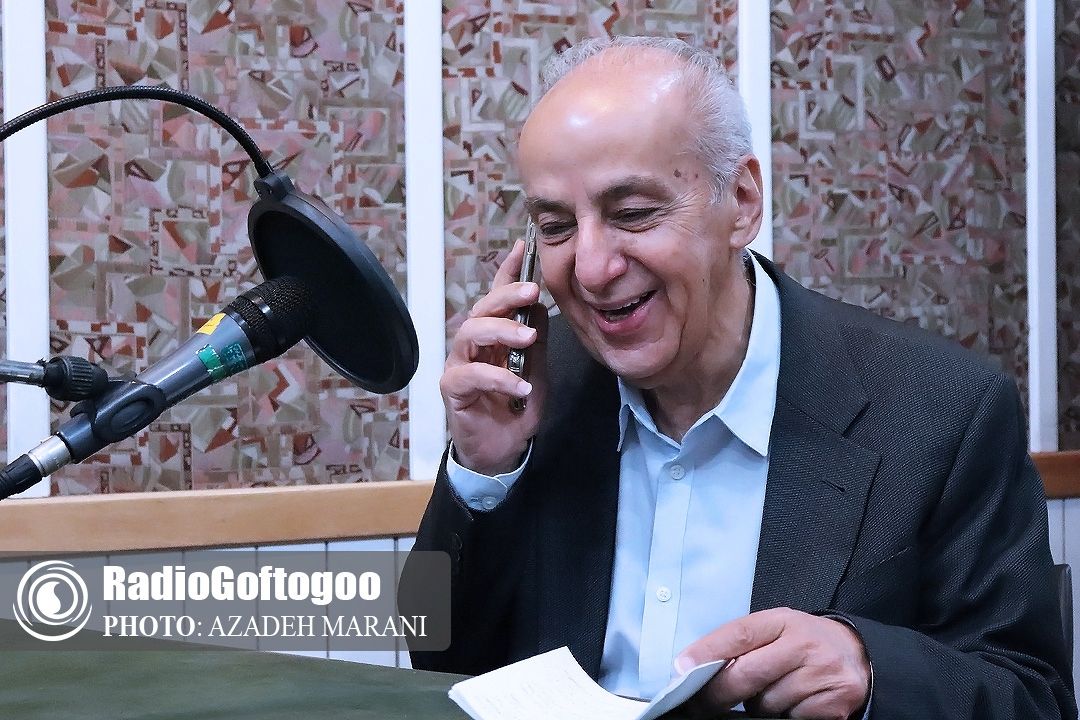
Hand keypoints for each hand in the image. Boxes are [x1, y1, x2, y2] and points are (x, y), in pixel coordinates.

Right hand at [441, 239, 547, 475]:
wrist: (504, 449)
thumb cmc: (516, 407)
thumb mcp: (537, 370)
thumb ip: (537, 340)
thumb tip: (541, 307)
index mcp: (494, 335)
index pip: (497, 297)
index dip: (507, 271)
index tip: (521, 248)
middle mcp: (473, 345)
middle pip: (481, 308)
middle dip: (507, 296)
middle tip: (532, 292)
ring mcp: (460, 364)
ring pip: (471, 332)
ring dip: (501, 330)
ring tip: (528, 338)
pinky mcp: (453, 388)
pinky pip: (471, 374)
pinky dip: (498, 378)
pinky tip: (520, 388)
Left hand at [675, 608, 869, 719]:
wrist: (858, 655)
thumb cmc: (805, 643)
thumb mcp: (777, 629)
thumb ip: (742, 643)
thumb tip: (694, 666)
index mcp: (783, 621)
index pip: (739, 633)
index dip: (707, 651)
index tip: (682, 667)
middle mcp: (804, 644)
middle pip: (747, 673)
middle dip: (718, 693)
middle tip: (702, 703)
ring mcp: (821, 674)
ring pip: (766, 703)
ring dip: (758, 705)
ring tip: (770, 692)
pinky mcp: (834, 704)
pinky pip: (791, 719)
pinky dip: (784, 716)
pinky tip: (792, 703)